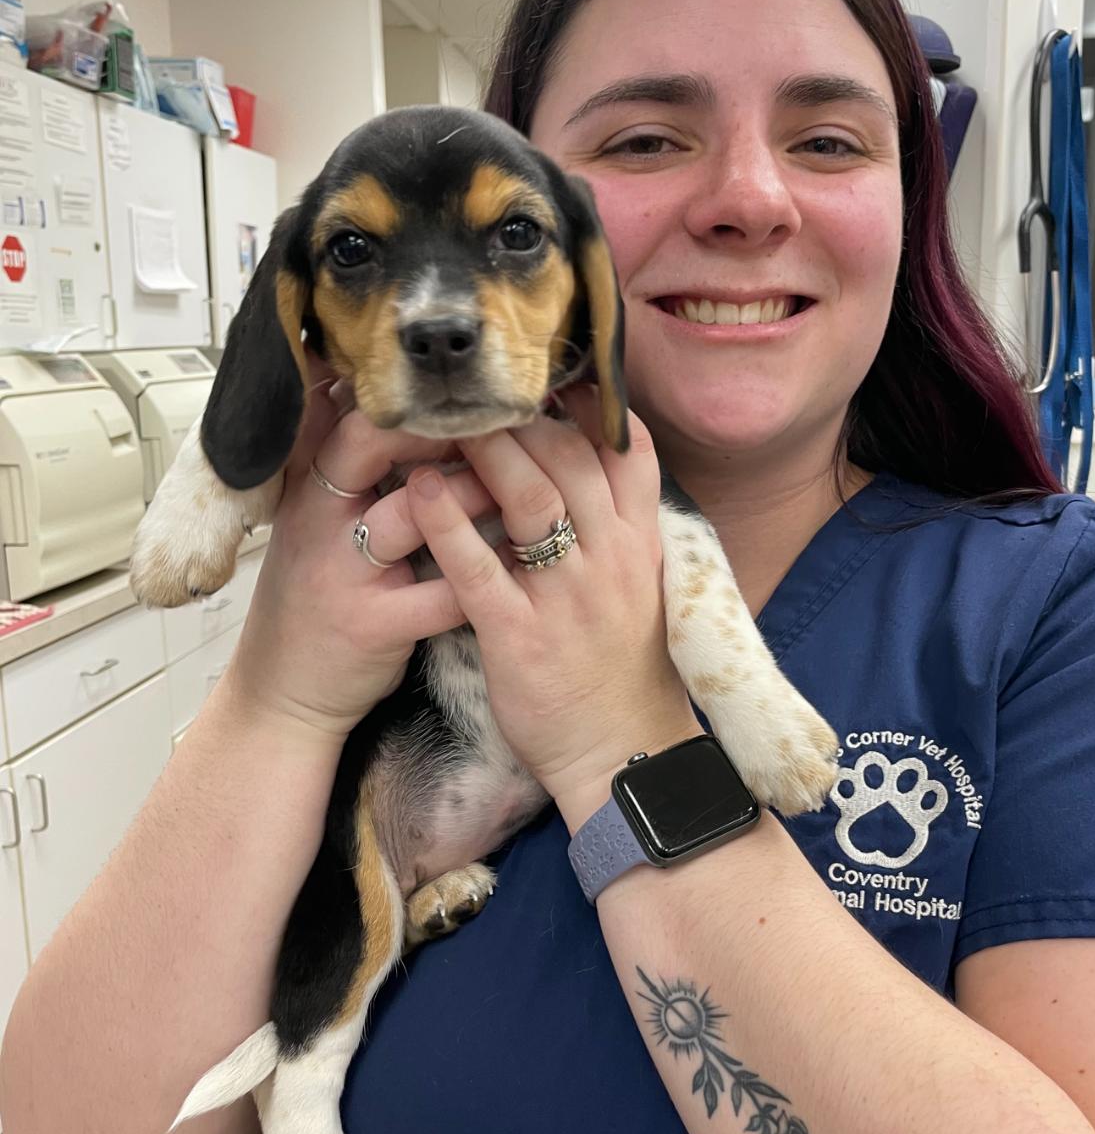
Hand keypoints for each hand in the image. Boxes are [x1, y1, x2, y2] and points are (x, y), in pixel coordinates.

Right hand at [227, 357, 499, 742]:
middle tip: (509, 423)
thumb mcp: (318, 527)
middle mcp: (317, 522)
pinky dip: (488, 576)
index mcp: (310, 491)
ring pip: (413, 515)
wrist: (286, 694)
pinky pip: (441, 594)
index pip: (356, 420)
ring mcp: (341, 573)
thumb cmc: (320, 600)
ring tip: (529, 484)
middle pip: (374, 448)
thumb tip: (388, 404)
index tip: (474, 397)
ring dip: (477, 494)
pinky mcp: (369, 625)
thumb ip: (352, 473)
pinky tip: (527, 562)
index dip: (417, 403)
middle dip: (447, 432)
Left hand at [402, 388, 698, 818]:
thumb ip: (616, 526)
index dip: (585, 406)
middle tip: (475, 392)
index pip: (624, 450)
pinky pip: (479, 568)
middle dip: (521, 418)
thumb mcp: (638, 586)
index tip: (547, 380)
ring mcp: (566, 596)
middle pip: (570, 460)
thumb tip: (590, 464)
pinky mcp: (521, 635)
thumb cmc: (622, 669)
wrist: (622, 753)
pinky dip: (447, 524)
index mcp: (638, 544)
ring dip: (485, 452)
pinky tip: (417, 490)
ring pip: (530, 499)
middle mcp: (609, 559)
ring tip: (442, 423)